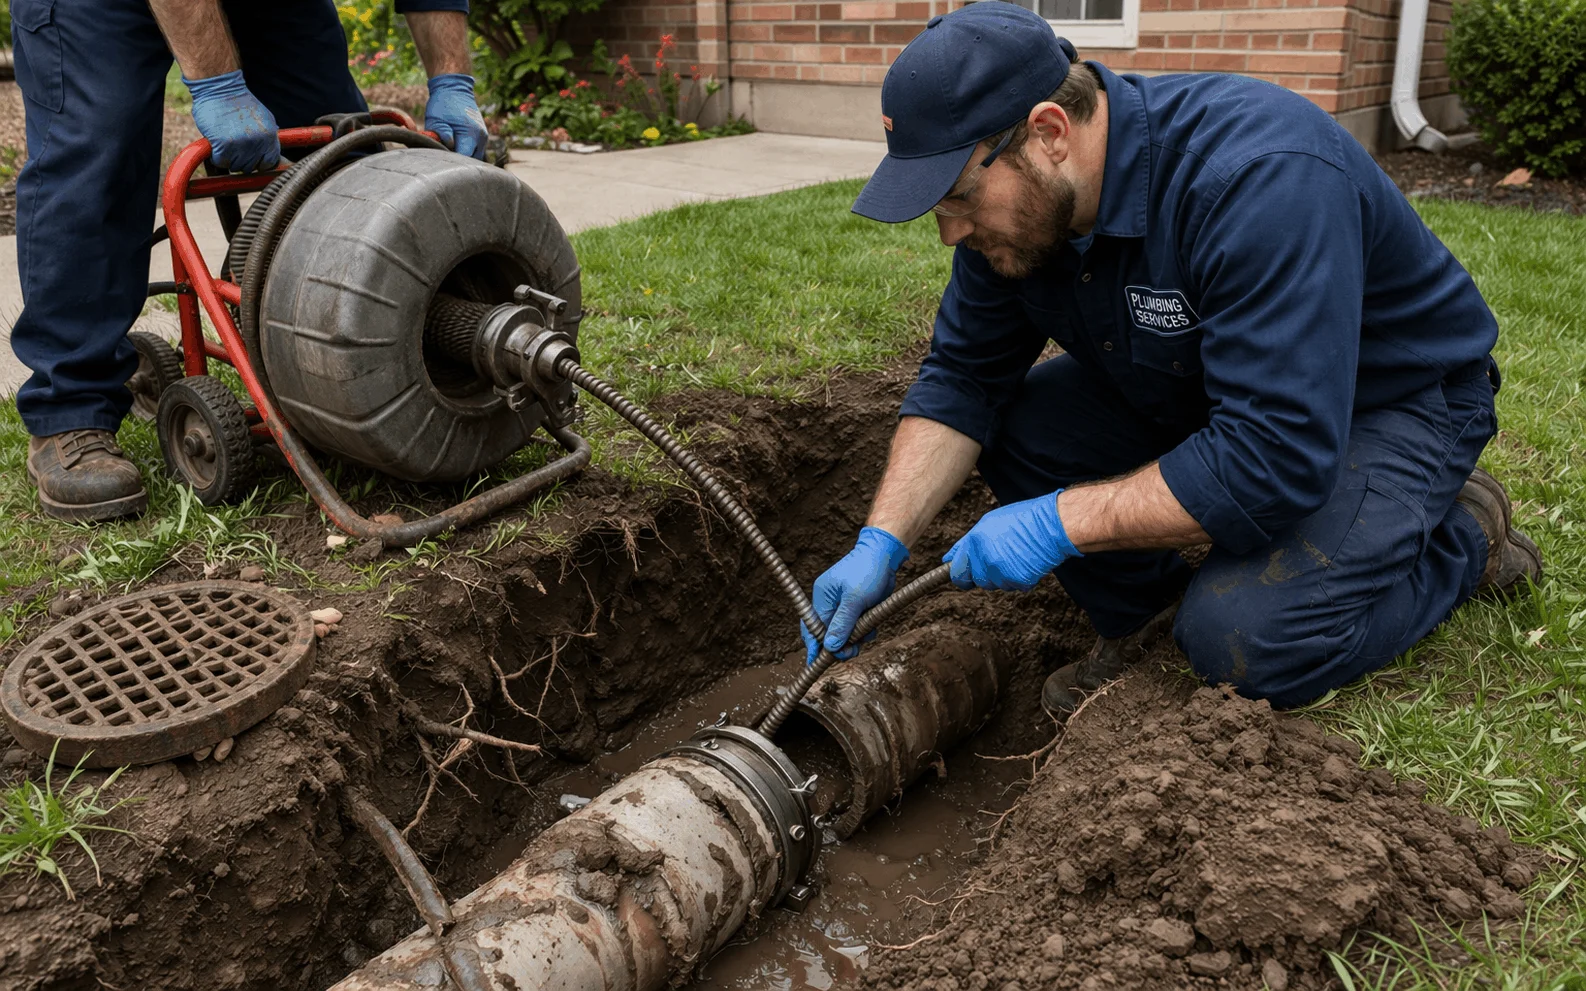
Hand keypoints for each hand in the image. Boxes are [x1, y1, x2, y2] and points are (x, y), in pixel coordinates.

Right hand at [186, 70, 279, 172]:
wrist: (220, 88)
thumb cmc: (239, 103)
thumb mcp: (264, 118)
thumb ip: (269, 137)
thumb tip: (274, 156)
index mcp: (270, 136)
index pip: (270, 164)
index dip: (259, 164)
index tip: (252, 160)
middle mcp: (258, 142)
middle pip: (251, 167)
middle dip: (241, 160)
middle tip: (234, 148)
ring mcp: (241, 144)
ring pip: (235, 166)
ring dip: (228, 159)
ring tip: (225, 143)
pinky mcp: (224, 145)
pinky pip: (221, 162)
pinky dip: (216, 157)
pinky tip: (216, 146)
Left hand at [426, 73, 488, 159]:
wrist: (455, 88)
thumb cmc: (443, 103)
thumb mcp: (436, 120)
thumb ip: (440, 137)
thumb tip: (443, 151)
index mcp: (471, 134)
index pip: (463, 158)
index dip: (451, 161)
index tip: (440, 158)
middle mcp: (481, 137)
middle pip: (471, 161)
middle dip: (458, 161)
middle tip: (444, 155)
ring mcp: (484, 137)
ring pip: (475, 157)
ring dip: (463, 156)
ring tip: (450, 149)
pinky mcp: (482, 136)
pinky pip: (475, 150)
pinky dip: (466, 151)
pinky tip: (455, 145)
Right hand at [802, 526, 909, 664]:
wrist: (885, 554)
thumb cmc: (868, 570)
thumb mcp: (855, 599)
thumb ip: (842, 623)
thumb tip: (830, 646)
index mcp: (822, 597)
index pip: (812, 628)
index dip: (814, 647)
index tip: (815, 664)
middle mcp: (829, 602)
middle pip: (828, 633)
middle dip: (841, 644)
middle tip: (853, 652)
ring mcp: (842, 605)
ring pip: (844, 632)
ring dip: (855, 637)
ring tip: (867, 632)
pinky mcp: (856, 607)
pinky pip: (855, 626)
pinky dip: (863, 630)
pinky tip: (872, 626)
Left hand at [943, 490, 1080, 590]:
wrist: (1052, 525)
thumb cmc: (1022, 520)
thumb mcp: (988, 523)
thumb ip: (966, 544)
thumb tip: (947, 559)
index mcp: (974, 543)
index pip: (956, 572)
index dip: (961, 574)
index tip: (965, 575)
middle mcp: (985, 559)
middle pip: (977, 581)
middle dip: (984, 574)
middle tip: (1000, 559)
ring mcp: (1001, 572)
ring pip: (995, 584)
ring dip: (1003, 576)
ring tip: (1016, 555)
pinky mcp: (1018, 581)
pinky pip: (1014, 586)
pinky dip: (1020, 578)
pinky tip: (1027, 561)